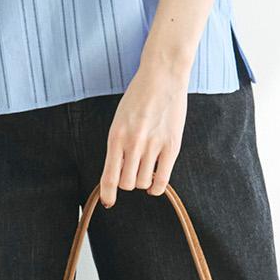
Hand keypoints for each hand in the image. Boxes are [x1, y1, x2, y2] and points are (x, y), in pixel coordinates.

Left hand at [99, 61, 188, 206]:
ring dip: (143, 182)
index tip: (109, 202)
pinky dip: (157, 188)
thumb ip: (118, 144)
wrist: (162, 76)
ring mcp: (154, 145)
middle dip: (128, 183)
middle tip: (132, 174)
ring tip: (145, 170)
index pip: (109, 176)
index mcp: (116, 136)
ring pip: (143, 183)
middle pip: (127, 184)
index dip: (108, 194)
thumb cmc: (139, 96)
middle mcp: (133, 143)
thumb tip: (117, 171)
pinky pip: (162, 180)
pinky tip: (155, 183)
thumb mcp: (120, 119)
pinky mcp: (172, 146)